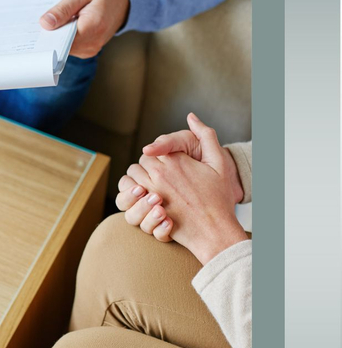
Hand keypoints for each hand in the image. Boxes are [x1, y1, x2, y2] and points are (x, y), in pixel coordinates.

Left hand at [40, 0, 129, 58]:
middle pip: (62, 46)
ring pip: (65, 48)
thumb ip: (63, 8)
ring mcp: (90, 50)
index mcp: (91, 28)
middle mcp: (92, 44)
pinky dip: (64, 38)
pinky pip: (70, 48)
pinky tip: (65, 26)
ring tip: (59, 20)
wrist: (122, 0)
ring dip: (58, 36)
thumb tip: (45, 23)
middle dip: (52, 35)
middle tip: (46, 21)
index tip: (39, 29)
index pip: (62, 41)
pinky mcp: (87, 50)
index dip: (48, 36)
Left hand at [126, 117, 247, 264]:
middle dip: (147, 167)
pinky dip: (131, 194)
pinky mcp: (146, 208)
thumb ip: (205, 135)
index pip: (153, 149)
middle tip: (158, 177)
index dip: (157, 156)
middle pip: (141, 161)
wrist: (215, 231)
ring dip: (137, 179)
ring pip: (131, 176)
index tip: (166, 166)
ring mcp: (151, 190)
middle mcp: (161, 173)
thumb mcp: (219, 162)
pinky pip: (127, 194)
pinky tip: (143, 199)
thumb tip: (191, 116)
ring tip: (149, 187)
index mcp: (176, 160)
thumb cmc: (219, 198)